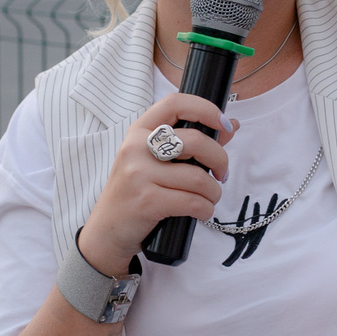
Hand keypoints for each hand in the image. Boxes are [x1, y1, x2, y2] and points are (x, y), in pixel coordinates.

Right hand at [75, 96, 237, 276]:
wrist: (106, 231)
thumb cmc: (135, 193)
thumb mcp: (154, 162)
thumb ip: (191, 144)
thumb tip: (230, 126)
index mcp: (139, 131)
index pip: (175, 103)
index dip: (206, 109)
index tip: (223, 124)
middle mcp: (136, 148)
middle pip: (195, 141)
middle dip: (220, 159)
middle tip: (222, 174)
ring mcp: (139, 174)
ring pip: (199, 178)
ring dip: (214, 192)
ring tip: (209, 198)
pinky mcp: (147, 201)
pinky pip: (193, 202)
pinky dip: (205, 209)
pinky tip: (201, 211)